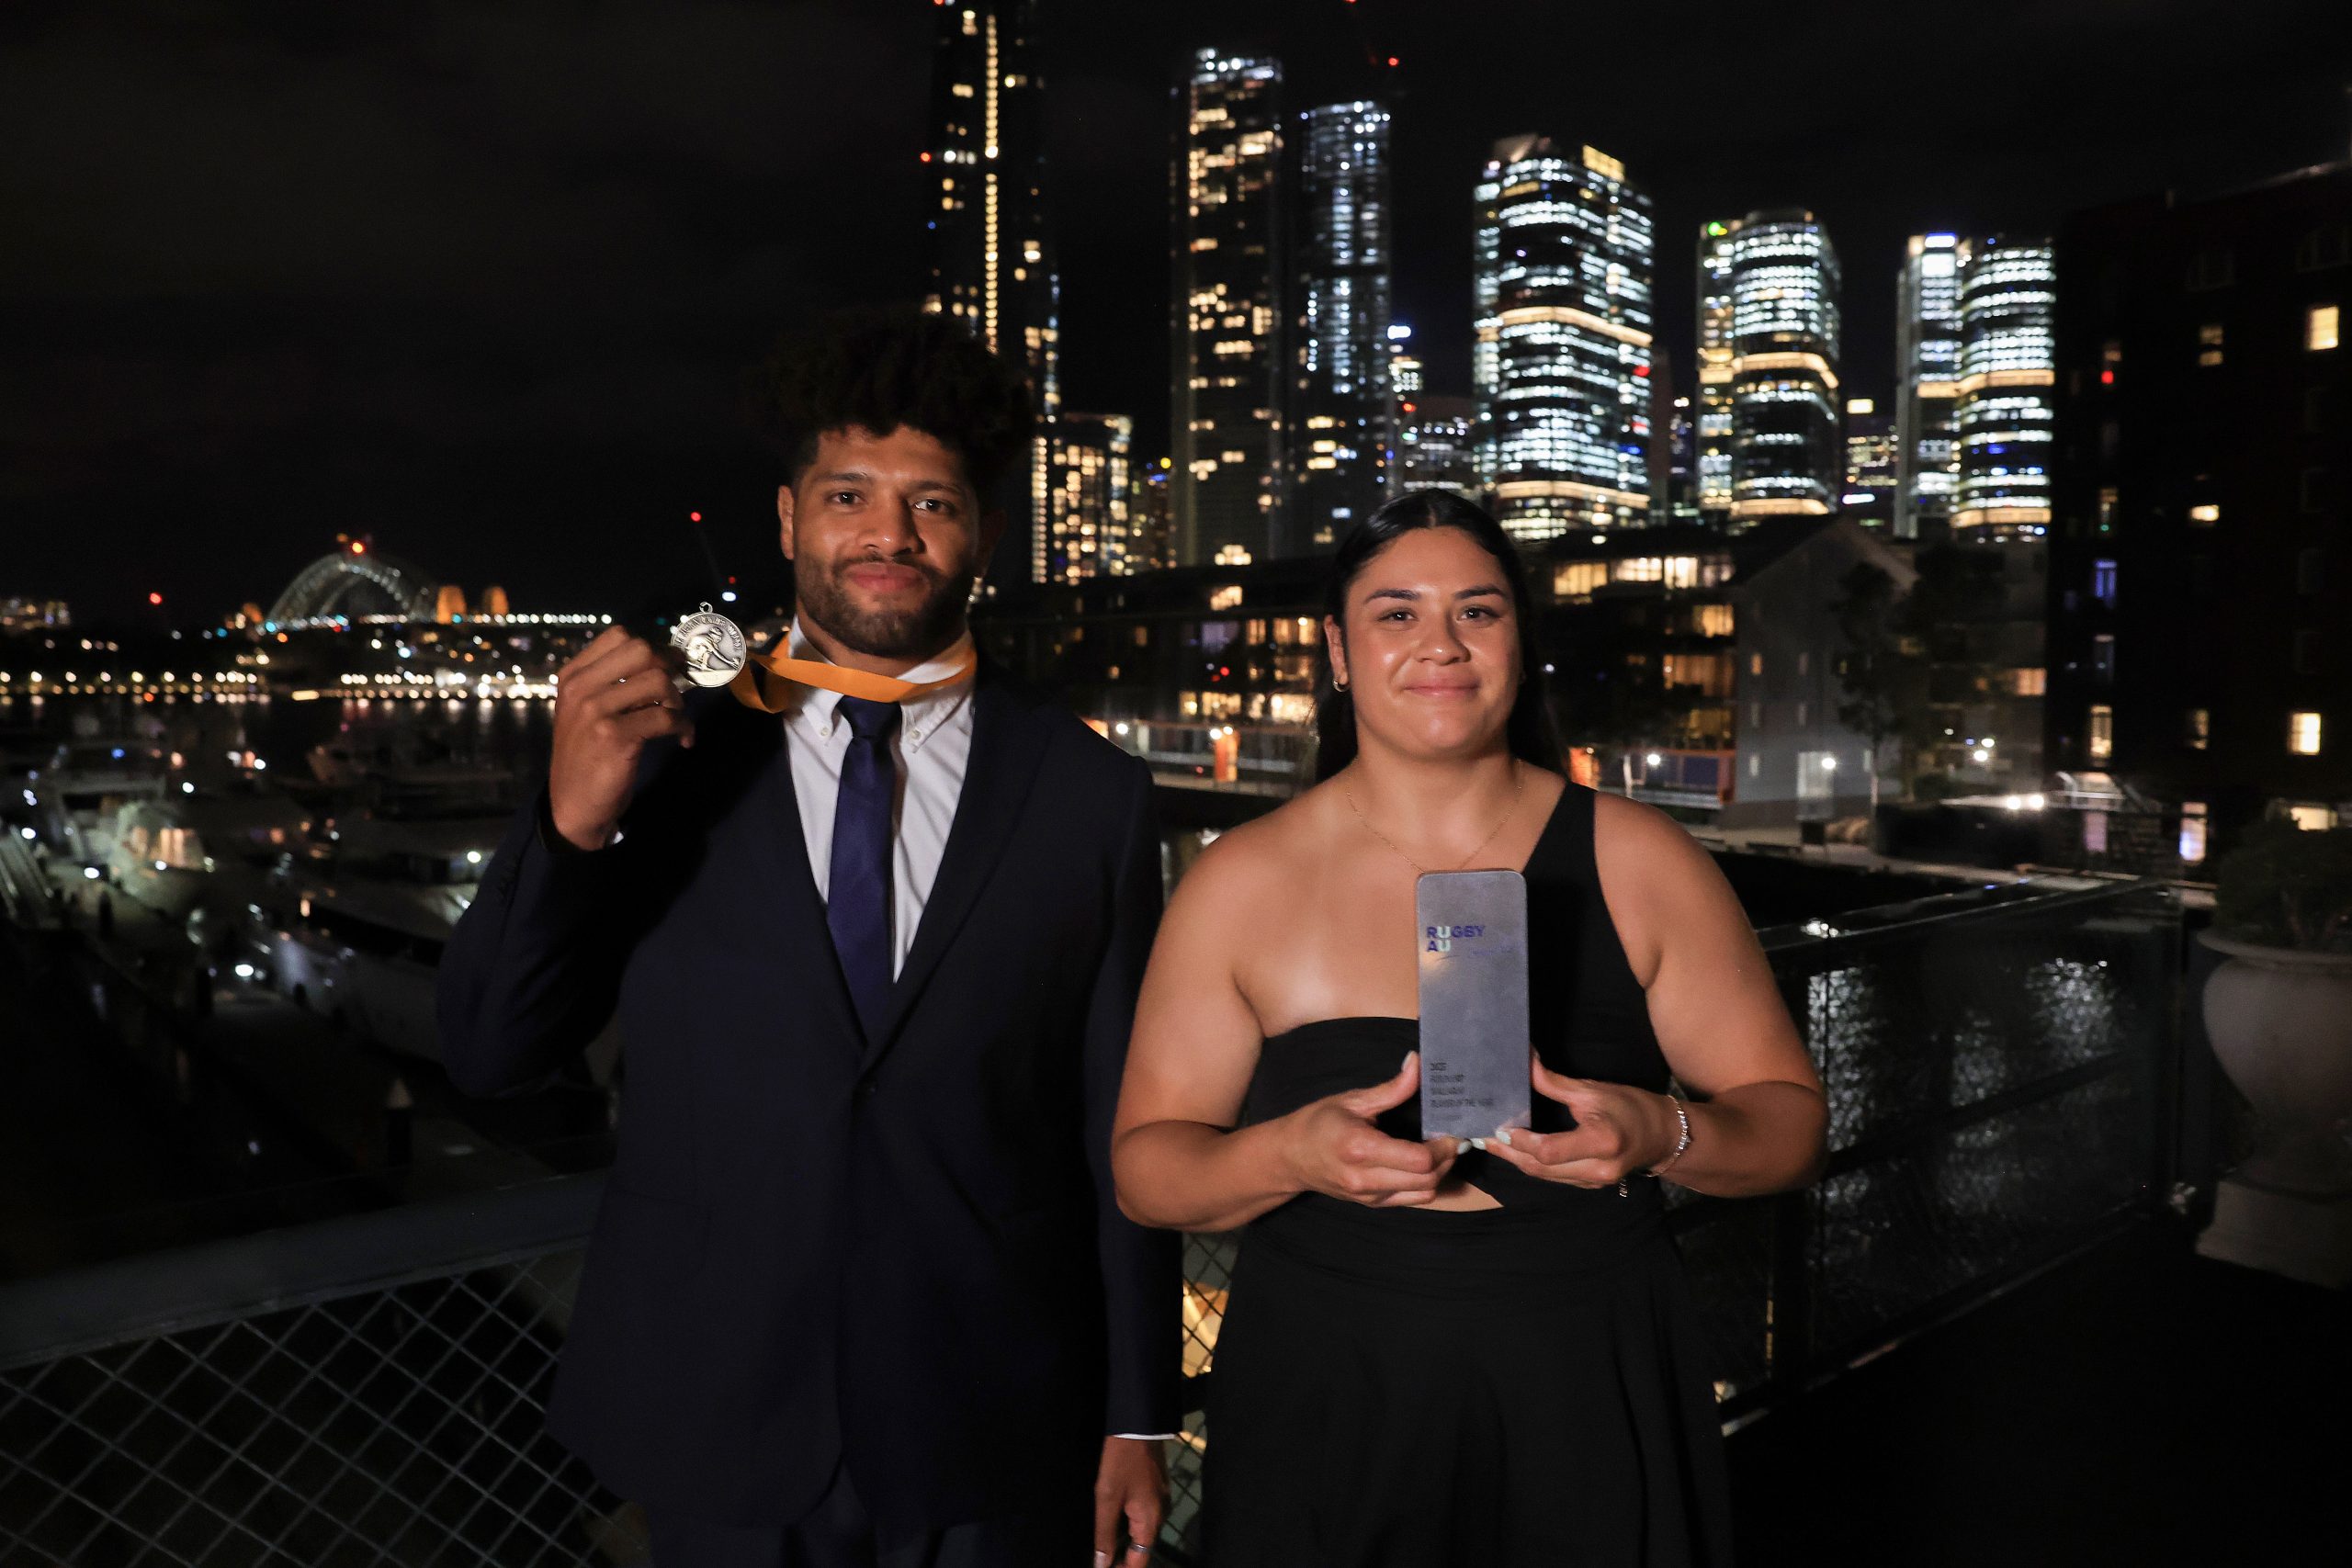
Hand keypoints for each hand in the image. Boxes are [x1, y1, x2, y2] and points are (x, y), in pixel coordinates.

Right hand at [547, 626, 695, 849]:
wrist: (573, 803)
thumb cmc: (585, 756)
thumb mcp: (585, 712)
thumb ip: (610, 684)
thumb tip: (662, 661)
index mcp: (573, 676)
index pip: (618, 636)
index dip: (653, 647)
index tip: (668, 666)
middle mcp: (581, 687)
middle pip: (641, 650)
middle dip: (669, 667)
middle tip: (676, 690)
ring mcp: (595, 710)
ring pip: (658, 681)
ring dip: (678, 701)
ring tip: (676, 719)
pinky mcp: (615, 735)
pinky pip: (666, 716)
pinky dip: (683, 726)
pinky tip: (683, 739)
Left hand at [1093, 1435, 1165, 1565]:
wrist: (1139, 1425)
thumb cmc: (1121, 1463)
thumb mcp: (1107, 1498)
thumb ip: (1105, 1534)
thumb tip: (1102, 1564)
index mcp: (1150, 1522)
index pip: (1140, 1561)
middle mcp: (1160, 1514)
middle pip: (1143, 1547)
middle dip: (1122, 1557)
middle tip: (1100, 1558)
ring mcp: (1160, 1500)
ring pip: (1143, 1530)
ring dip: (1125, 1540)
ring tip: (1104, 1543)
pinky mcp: (1156, 1488)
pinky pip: (1143, 1514)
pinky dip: (1129, 1523)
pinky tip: (1114, 1520)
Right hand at [1281, 1051, 1460, 1207]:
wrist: (1290, 1156)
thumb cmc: (1318, 1122)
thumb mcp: (1353, 1100)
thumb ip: (1391, 1088)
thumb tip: (1417, 1064)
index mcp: (1360, 1148)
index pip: (1419, 1159)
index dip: (1442, 1146)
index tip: (1449, 1128)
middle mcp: (1365, 1178)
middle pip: (1427, 1179)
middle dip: (1446, 1158)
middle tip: (1451, 1137)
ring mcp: (1369, 1196)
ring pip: (1424, 1193)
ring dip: (1439, 1172)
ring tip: (1438, 1150)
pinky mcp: (1372, 1204)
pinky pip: (1412, 1200)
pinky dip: (1425, 1183)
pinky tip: (1422, 1163)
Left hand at [1481, 1057, 1678, 1188]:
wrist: (1664, 1136)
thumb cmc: (1631, 1107)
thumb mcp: (1593, 1090)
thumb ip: (1554, 1083)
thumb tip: (1524, 1063)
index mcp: (1600, 1142)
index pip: (1549, 1150)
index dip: (1521, 1141)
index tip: (1502, 1126)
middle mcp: (1597, 1169)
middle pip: (1541, 1168)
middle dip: (1510, 1153)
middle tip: (1484, 1137)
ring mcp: (1594, 1182)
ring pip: (1545, 1176)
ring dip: (1518, 1160)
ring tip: (1494, 1143)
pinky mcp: (1591, 1185)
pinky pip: (1555, 1177)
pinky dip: (1535, 1164)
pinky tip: (1518, 1151)